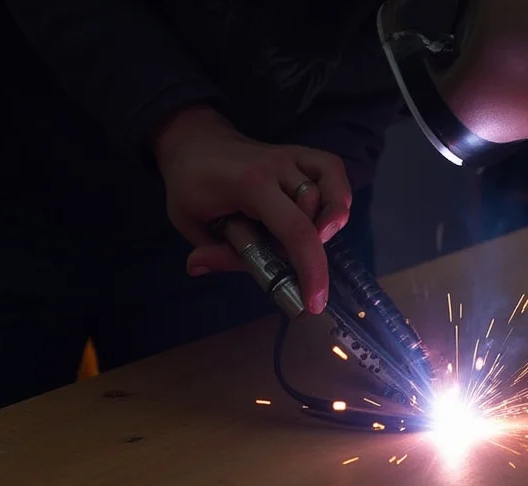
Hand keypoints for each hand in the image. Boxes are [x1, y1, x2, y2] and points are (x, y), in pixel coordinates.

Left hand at [153, 105, 351, 313]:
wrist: (195, 141)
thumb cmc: (190, 183)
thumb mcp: (189, 220)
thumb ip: (214, 250)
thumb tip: (204, 270)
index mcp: (251, 184)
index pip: (296, 230)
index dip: (311, 270)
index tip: (314, 303)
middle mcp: (279, 167)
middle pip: (319, 213)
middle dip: (312, 251)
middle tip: (286, 262)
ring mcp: (293, 157)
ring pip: (333, 191)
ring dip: (329, 223)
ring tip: (310, 239)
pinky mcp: (302, 154)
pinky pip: (334, 170)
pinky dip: (339, 195)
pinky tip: (325, 216)